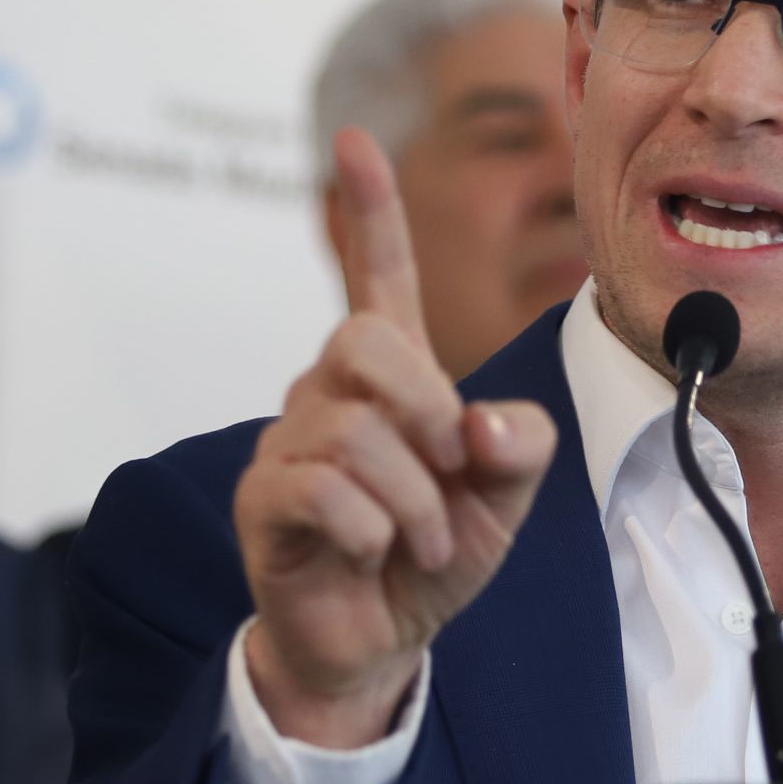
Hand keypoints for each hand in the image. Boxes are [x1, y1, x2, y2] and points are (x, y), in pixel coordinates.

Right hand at [232, 128, 555, 747]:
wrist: (381, 643)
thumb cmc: (435, 556)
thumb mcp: (506, 500)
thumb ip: (519, 448)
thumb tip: (482, 424)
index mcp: (392, 377)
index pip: (377, 278)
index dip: (371, 212)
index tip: (355, 140)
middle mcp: (329, 393)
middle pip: (364, 340)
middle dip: (426, 408)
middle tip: (454, 471)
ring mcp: (288, 443)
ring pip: (355, 432)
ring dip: (415, 500)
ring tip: (421, 540)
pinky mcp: (263, 499)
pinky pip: (322, 487)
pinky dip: (374, 528)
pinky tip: (376, 553)